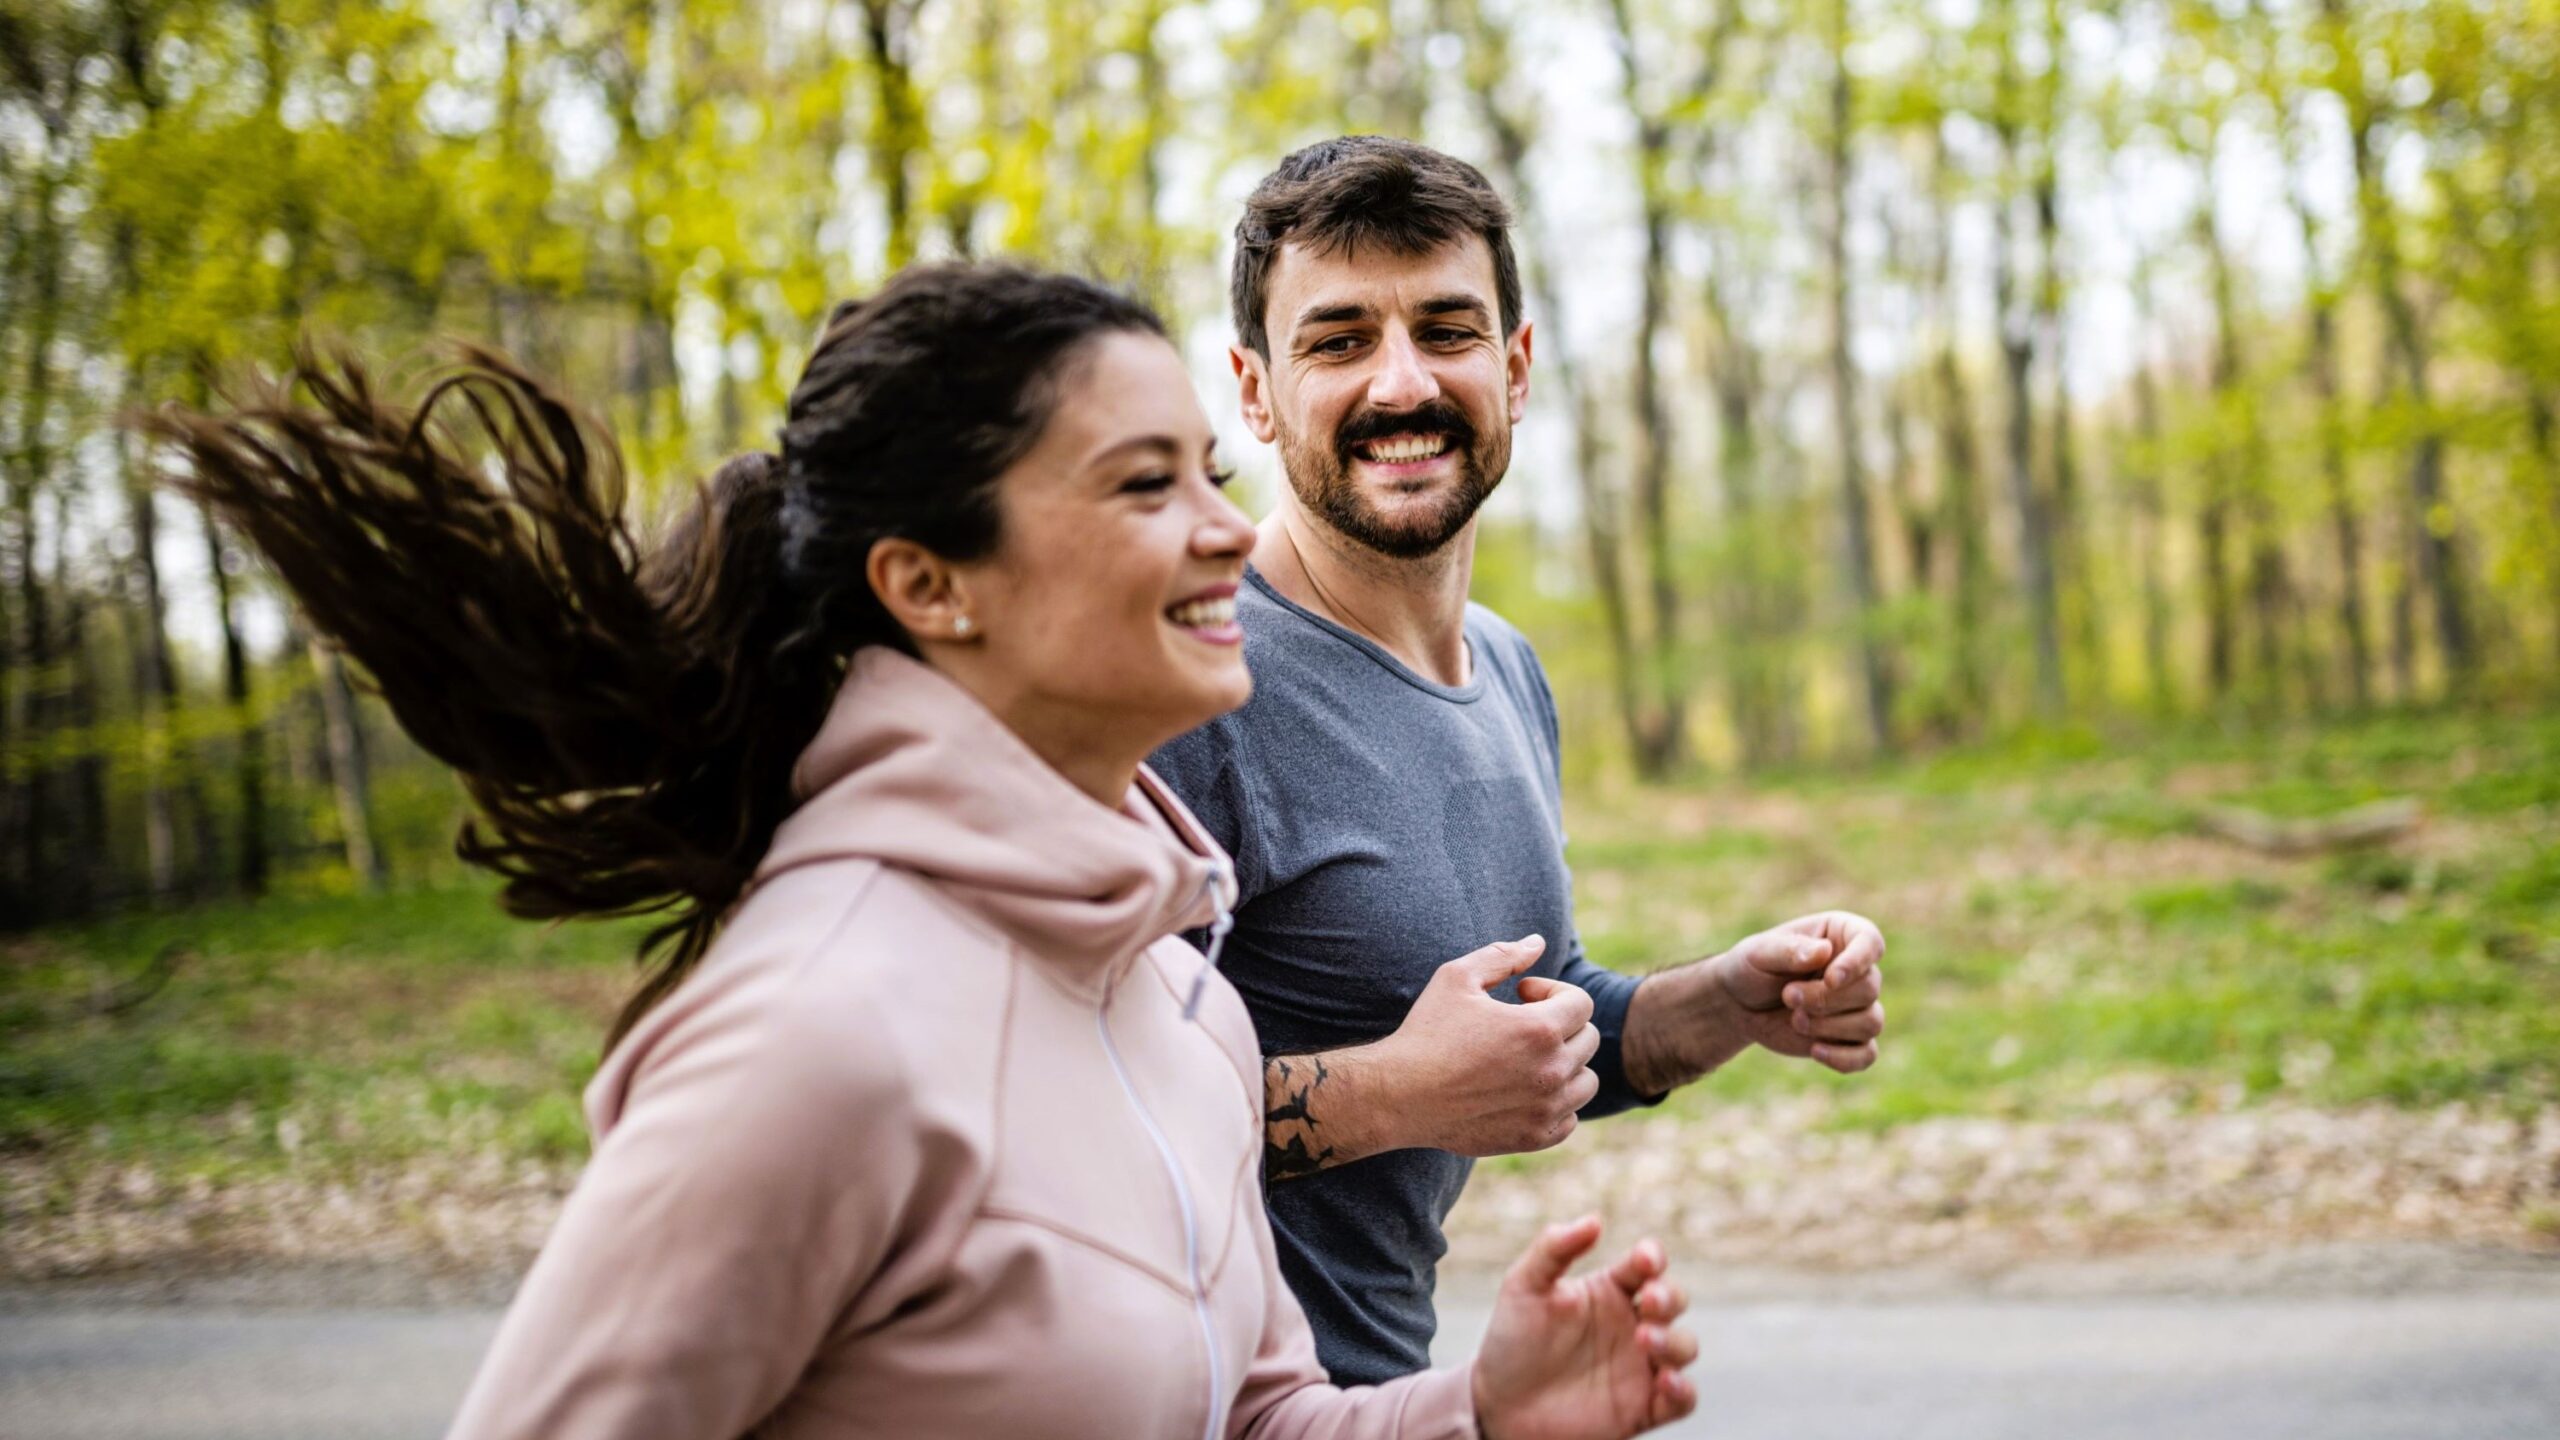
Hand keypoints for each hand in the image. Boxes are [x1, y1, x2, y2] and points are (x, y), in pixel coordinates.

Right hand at [1368, 935, 1600, 1156]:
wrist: (1399, 1096)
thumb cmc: (1426, 1033)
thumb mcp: (1457, 978)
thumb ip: (1502, 955)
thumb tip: (1538, 942)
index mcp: (1539, 1029)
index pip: (1582, 1003)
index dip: (1553, 992)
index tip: (1522, 995)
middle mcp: (1551, 1070)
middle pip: (1588, 1040)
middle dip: (1561, 1025)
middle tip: (1521, 1025)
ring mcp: (1546, 1108)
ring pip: (1585, 1082)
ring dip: (1565, 1065)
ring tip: (1527, 1059)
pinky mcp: (1534, 1137)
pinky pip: (1570, 1118)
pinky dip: (1556, 1104)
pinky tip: (1524, 1091)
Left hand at [1472, 1215, 1697, 1439]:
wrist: (1500, 1407)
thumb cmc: (1512, 1342)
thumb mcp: (1523, 1287)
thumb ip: (1553, 1248)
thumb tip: (1595, 1220)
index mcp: (1609, 1290)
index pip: (1645, 1264)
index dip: (1652, 1256)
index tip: (1645, 1260)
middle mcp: (1631, 1324)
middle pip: (1674, 1300)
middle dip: (1670, 1296)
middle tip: (1649, 1301)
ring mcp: (1640, 1366)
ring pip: (1685, 1346)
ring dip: (1674, 1340)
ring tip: (1644, 1340)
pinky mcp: (1643, 1408)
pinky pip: (1683, 1399)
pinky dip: (1683, 1389)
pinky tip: (1664, 1381)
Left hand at [1711, 911, 1884, 1072]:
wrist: (1740, 1004)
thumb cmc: (1752, 967)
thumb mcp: (1759, 953)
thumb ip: (1789, 950)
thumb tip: (1824, 951)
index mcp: (1841, 934)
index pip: (1871, 942)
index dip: (1858, 962)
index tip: (1830, 979)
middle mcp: (1856, 969)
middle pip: (1869, 988)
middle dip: (1826, 999)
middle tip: (1788, 997)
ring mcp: (1856, 1006)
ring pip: (1872, 1021)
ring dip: (1831, 1026)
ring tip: (1795, 1020)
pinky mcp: (1850, 1038)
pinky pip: (1867, 1054)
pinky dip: (1845, 1058)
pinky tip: (1815, 1051)